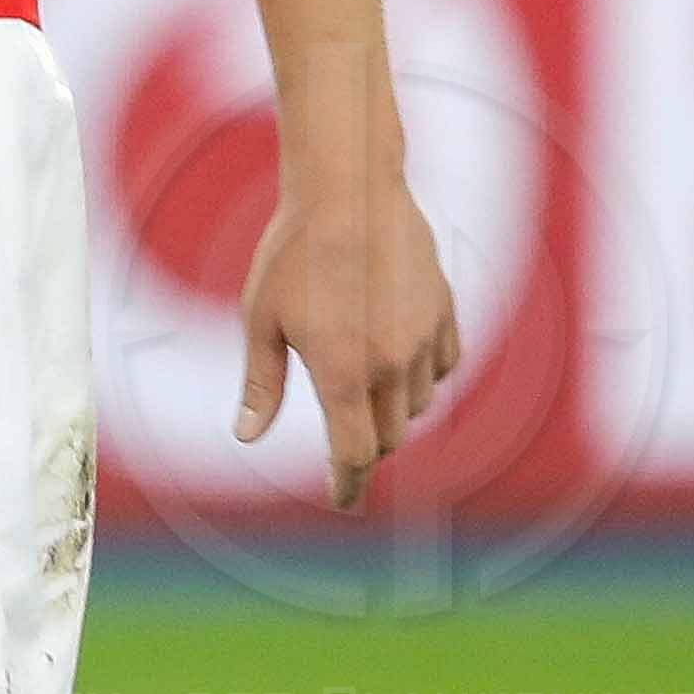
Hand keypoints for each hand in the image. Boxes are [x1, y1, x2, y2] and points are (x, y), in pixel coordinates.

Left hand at [234, 167, 462, 510]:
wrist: (350, 193)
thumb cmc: (292, 254)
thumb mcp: (261, 320)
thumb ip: (261, 385)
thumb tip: (247, 437)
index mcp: (342, 371)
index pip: (355, 453)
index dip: (347, 483)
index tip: (341, 500)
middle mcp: (391, 363)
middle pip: (389, 437)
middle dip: (366, 447)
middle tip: (343, 445)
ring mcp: (425, 338)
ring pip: (417, 404)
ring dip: (392, 411)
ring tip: (361, 389)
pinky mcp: (446, 313)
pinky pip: (443, 368)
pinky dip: (422, 377)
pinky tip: (397, 361)